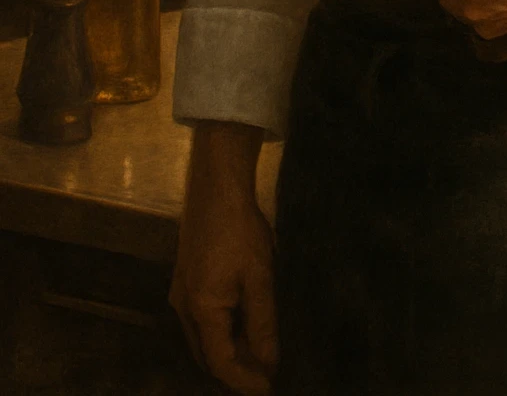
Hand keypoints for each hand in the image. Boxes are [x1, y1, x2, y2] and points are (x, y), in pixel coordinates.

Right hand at [170, 121, 276, 395]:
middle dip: (235, 370)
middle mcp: (183, 308)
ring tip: (259, 353)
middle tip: (266, 375)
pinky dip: (222, 331)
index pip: (220, 363)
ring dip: (228, 351)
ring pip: (203, 339)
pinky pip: (201, 321)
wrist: (217, 186)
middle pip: (206, 355)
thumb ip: (263, 324)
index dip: (244, 380)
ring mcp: (180, 294)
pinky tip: (243, 324)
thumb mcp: (259, 277)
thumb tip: (268, 363)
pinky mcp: (185, 280)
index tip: (269, 389)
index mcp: (200, 310)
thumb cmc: (241, 230)